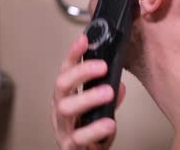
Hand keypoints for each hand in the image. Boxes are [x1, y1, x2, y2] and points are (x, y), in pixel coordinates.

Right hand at [52, 34, 125, 149]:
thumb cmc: (86, 128)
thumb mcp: (97, 107)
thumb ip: (108, 93)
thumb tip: (120, 83)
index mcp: (66, 94)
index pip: (67, 68)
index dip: (74, 54)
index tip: (84, 40)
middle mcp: (60, 107)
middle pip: (62, 84)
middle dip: (81, 72)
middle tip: (102, 67)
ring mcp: (62, 126)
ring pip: (67, 108)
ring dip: (88, 98)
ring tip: (109, 92)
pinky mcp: (69, 145)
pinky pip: (78, 137)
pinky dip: (94, 130)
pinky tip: (109, 124)